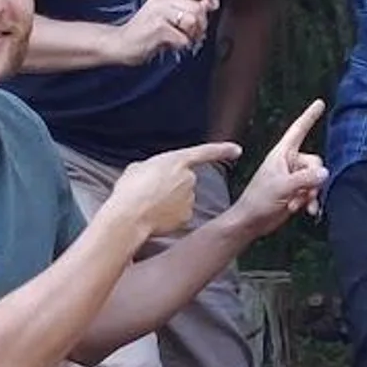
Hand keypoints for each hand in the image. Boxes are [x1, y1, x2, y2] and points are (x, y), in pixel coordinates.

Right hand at [102, 140, 240, 238]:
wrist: (129, 216)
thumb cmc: (129, 189)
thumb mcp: (137, 168)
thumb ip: (153, 168)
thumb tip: (153, 175)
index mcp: (177, 160)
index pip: (205, 152)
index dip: (223, 150)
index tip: (237, 150)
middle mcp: (189, 178)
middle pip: (185, 180)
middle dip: (172, 186)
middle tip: (150, 193)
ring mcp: (190, 198)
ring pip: (182, 199)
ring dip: (169, 201)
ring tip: (148, 205)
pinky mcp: (187, 216)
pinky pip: (179, 214)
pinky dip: (170, 216)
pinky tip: (154, 216)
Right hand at [118, 0, 216, 64]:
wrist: (122, 43)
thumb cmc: (147, 29)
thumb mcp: (166, 12)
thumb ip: (186, 5)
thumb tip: (210, 4)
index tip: (213, 6)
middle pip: (198, 7)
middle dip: (201, 25)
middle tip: (192, 33)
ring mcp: (159, 12)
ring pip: (193, 21)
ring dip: (191, 35)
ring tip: (180, 38)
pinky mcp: (158, 28)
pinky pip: (183, 38)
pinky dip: (180, 45)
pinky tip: (168, 43)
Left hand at [229, 99, 327, 235]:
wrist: (251, 222)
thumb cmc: (258, 200)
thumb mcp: (282, 187)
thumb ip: (304, 179)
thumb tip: (325, 173)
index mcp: (282, 153)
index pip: (299, 129)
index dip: (309, 116)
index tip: (320, 102)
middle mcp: (290, 162)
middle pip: (315, 162)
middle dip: (312, 180)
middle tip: (301, 194)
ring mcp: (294, 177)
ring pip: (316, 179)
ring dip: (311, 193)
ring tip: (297, 204)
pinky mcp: (297, 192)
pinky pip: (314, 191)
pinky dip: (312, 201)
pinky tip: (309, 211)